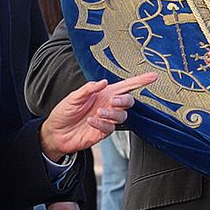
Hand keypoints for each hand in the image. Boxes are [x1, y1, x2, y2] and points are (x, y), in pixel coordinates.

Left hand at [39, 72, 157, 157]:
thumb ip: (88, 89)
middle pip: (128, 101)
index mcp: (104, 94)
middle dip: (124, 100)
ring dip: (112, 113)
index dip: (140, 81)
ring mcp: (107, 120)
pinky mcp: (103, 132)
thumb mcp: (73, 97)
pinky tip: (91, 121)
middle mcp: (108, 106)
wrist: (56, 132)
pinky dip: (102, 124)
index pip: (126, 86)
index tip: (153, 76)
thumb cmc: (64, 112)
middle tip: (113, 101)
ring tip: (99, 112)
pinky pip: (110, 128)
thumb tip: (103, 82)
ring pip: (122, 116)